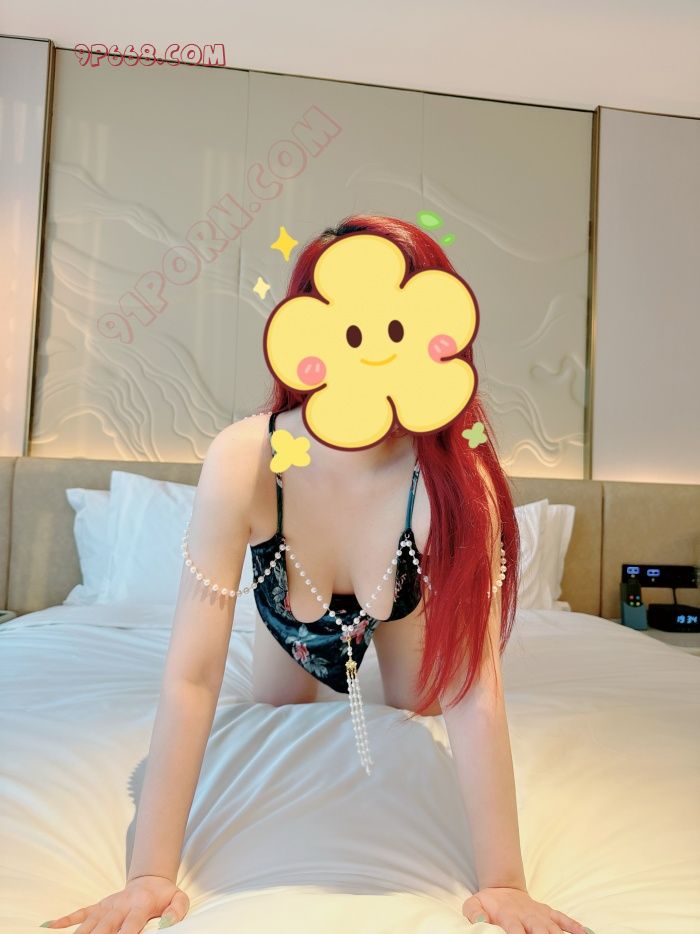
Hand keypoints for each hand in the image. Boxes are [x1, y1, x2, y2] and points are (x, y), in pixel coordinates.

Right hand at [39, 875, 189, 931]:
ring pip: (89, 923)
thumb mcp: (179, 899)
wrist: (150, 879)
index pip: (130, 924)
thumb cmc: (164, 896)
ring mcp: (107, 905)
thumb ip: (177, 911)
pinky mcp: (98, 906)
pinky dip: (65, 920)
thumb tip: (168, 924)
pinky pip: (80, 913)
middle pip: (105, 927)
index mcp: (140, 905)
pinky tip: (50, 927)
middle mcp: (120, 905)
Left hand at [462, 886, 593, 933]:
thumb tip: (482, 923)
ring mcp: (541, 914)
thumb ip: (474, 914)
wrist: (502, 886)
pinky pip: (565, 920)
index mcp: (508, 915)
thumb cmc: (488, 903)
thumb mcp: (473, 905)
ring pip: (554, 928)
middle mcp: (527, 915)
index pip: (515, 930)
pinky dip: (576, 927)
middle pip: (540, 931)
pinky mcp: (549, 913)